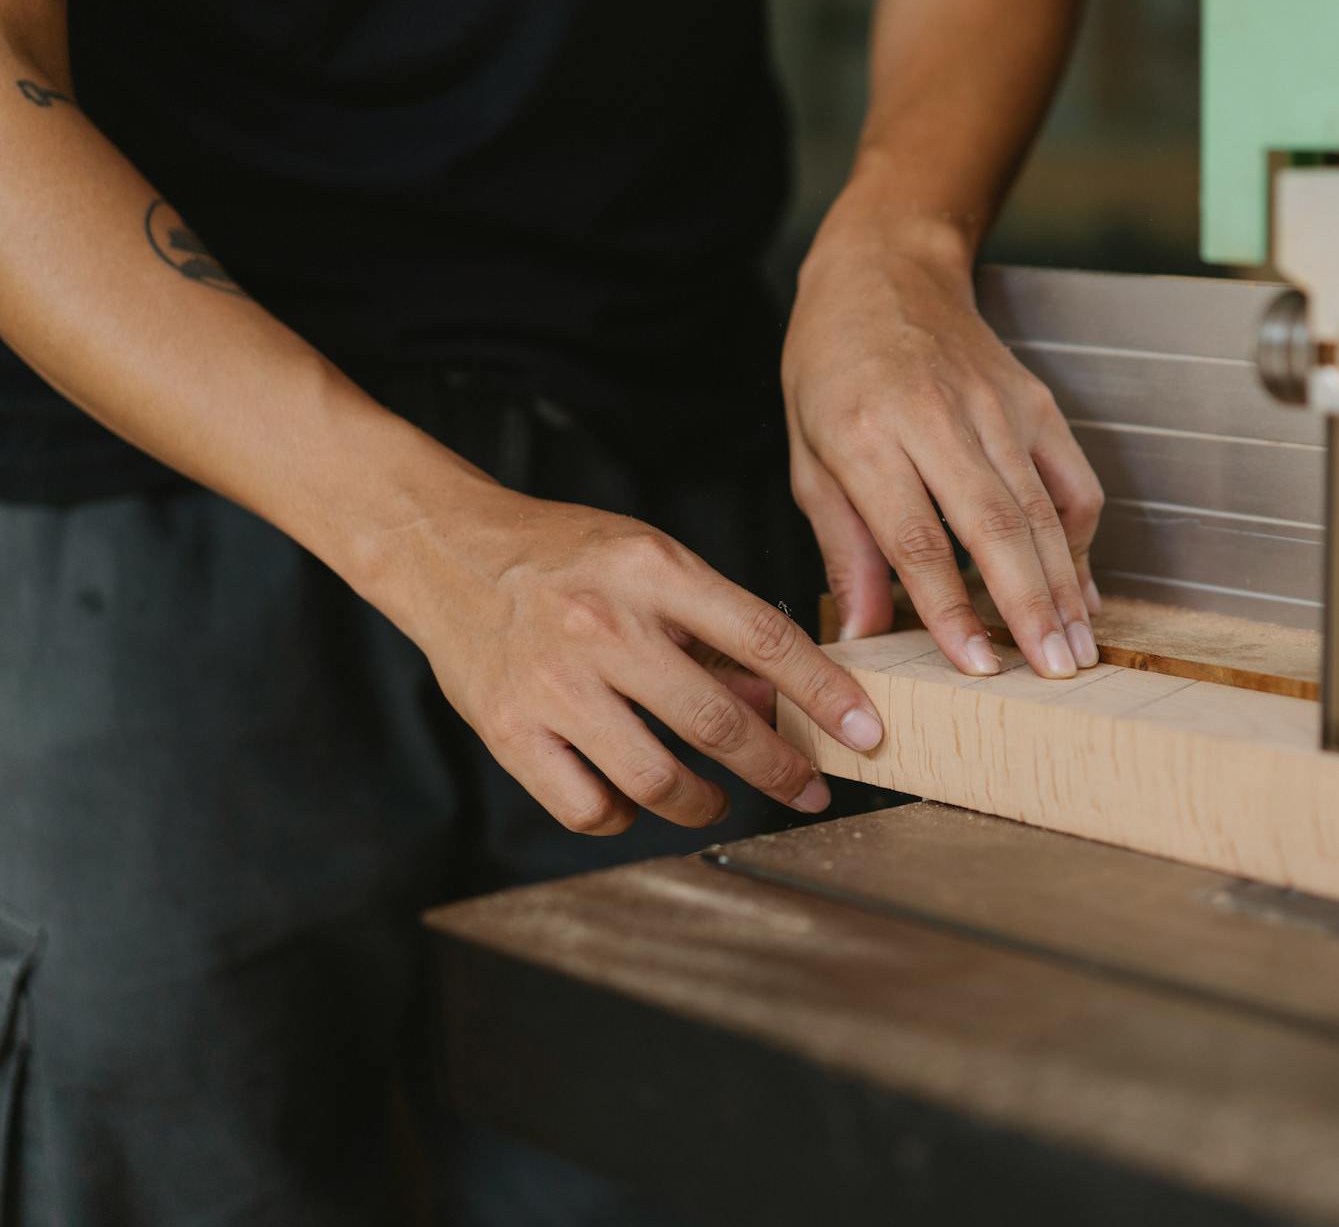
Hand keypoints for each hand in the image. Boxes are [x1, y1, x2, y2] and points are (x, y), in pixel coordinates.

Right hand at [389, 490, 885, 834]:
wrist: (445, 550)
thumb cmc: (564, 556)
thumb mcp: (650, 559)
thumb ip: (715, 627)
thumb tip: (780, 703)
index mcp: (652, 571)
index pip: (764, 636)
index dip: (824, 693)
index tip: (865, 733)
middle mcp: (604, 627)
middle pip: (718, 722)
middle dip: (781, 769)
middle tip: (811, 791)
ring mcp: (553, 683)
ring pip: (656, 779)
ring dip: (706, 804)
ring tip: (719, 801)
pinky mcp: (508, 729)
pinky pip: (587, 806)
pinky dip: (625, 817)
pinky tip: (635, 800)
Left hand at [783, 233, 1104, 679]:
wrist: (885, 271)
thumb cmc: (832, 369)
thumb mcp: (808, 457)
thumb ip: (843, 547)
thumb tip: (862, 636)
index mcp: (865, 433)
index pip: (916, 536)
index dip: (948, 607)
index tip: (975, 667)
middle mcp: (937, 417)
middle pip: (995, 526)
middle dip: (1029, 608)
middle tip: (1055, 671)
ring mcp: (996, 407)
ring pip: (1041, 509)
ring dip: (1064, 587)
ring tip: (1078, 649)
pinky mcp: (1036, 403)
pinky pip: (1072, 480)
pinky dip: (1080, 540)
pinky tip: (1078, 590)